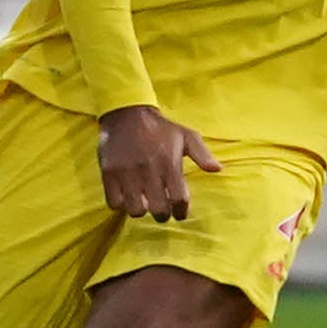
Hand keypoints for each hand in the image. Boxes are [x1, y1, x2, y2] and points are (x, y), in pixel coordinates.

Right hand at [98, 104, 215, 222]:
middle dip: (163, 215)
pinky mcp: (109, 173)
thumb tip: (217, 169)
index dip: (181, 211)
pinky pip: (114, 202)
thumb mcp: (186, 135)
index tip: (179, 212)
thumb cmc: (160, 127)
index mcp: (169, 162)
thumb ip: (202, 154)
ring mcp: (127, 172)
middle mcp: (148, 169)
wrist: (126, 112)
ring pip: (135, 210)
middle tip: (162, 210)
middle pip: (159, 210)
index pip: (180, 200)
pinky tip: (127, 197)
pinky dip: (121, 204)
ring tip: (143, 203)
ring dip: (141, 210)